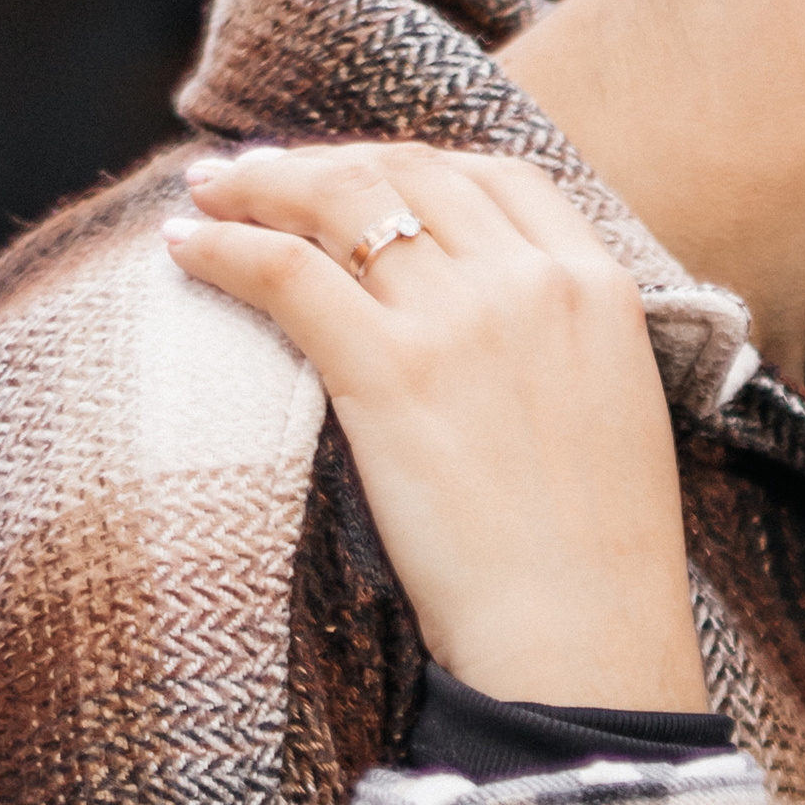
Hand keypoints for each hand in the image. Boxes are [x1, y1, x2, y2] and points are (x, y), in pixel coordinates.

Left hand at [165, 141, 707, 713]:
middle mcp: (531, 282)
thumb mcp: (618, 414)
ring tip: (208, 199)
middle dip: (322, 165)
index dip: (416, 165)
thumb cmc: (598, 561)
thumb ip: (566, 344)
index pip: (498, 177)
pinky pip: (284, 271)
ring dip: (258, 187)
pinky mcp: (389, 371)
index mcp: (600, 288)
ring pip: (339, 201)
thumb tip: (499, 328)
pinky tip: (186, 252)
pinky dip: (224, 249)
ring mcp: (460, 320)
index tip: (364, 179)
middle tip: (261, 180)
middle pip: (407, 172)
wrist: (583, 640)